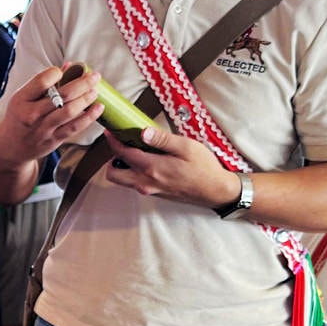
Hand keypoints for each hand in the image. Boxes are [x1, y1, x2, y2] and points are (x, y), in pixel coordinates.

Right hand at [0, 62, 101, 171]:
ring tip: (95, 90)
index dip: (57, 73)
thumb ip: (44, 82)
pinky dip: (88, 117)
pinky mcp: (54, 140)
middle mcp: (32, 114)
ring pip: (69, 111)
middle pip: (61, 95)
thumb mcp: (23, 97)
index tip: (67, 70)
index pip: (42, 81)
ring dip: (86, 99)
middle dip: (82, 83)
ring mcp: (43, 128)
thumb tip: (69, 66)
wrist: (11, 148)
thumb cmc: (19, 117)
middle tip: (94, 76)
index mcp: (22, 99)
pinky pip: (74, 127)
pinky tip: (97, 108)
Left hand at [104, 125, 240, 208]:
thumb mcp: (186, 147)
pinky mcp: (156, 193)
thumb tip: (142, 132)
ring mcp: (150, 190)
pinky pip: (135, 184)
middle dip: (112, 158)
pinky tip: (147, 160)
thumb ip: (162, 139)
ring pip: (123, 181)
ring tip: (134, 151)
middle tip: (122, 144)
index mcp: (152, 167)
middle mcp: (146, 182)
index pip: (122, 154)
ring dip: (122, 167)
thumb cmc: (204, 167)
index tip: (110, 132)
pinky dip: (133, 172)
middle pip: (113, 174)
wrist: (215, 190)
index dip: (113, 141)